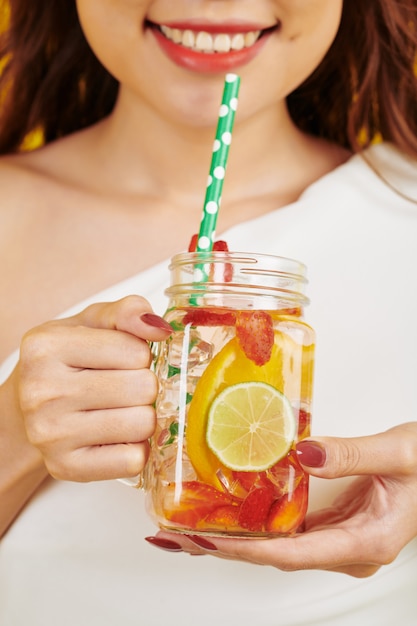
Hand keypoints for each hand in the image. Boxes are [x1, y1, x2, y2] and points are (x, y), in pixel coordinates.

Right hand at [18, 296, 171, 481]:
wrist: (30, 407)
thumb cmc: (68, 361)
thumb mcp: (91, 323)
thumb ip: (127, 312)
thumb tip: (161, 328)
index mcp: (46, 347)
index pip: (136, 351)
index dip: (139, 354)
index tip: (121, 360)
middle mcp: (42, 391)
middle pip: (143, 388)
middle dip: (144, 385)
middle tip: (124, 387)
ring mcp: (51, 434)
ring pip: (143, 424)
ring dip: (143, 416)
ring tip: (121, 410)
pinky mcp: (66, 467)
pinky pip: (133, 460)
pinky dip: (136, 448)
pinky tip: (117, 436)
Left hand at [151, 423, 416, 577]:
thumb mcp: (397, 453)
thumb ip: (352, 454)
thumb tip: (304, 453)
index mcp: (364, 543)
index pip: (291, 553)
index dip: (244, 548)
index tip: (204, 538)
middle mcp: (347, 550)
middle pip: (274, 554)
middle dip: (223, 546)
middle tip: (175, 534)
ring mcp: (339, 539)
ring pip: (276, 545)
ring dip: (233, 537)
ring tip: (186, 528)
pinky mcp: (333, 526)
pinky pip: (286, 530)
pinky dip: (253, 525)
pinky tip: (226, 516)